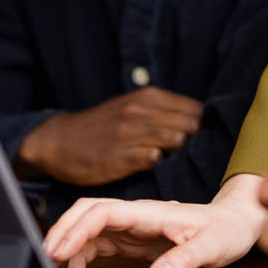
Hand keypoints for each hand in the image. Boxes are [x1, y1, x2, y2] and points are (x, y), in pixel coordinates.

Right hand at [17, 87, 203, 185]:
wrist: (60, 141)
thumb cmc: (103, 126)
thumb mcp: (132, 106)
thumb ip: (164, 112)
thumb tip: (200, 125)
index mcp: (149, 96)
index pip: (196, 109)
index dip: (205, 127)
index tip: (208, 142)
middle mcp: (142, 110)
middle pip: (191, 125)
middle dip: (198, 142)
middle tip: (199, 158)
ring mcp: (130, 133)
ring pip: (175, 140)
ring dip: (181, 154)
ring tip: (180, 165)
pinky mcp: (120, 156)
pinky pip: (153, 160)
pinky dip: (161, 166)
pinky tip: (158, 171)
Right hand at [44, 172, 266, 267]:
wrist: (237, 222)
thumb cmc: (225, 230)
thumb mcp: (211, 247)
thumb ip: (184, 259)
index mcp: (150, 212)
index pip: (104, 211)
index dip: (78, 228)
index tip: (61, 250)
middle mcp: (137, 214)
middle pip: (88, 211)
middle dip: (63, 230)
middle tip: (46, 257)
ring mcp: (133, 224)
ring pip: (89, 225)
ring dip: (70, 242)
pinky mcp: (133, 235)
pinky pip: (99, 239)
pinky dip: (82, 253)